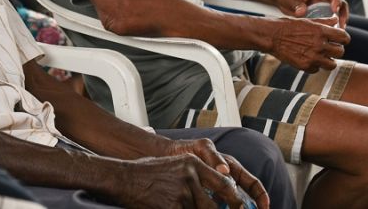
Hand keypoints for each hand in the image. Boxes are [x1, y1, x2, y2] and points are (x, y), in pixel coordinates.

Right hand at [114, 141, 267, 208]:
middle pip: (218, 205)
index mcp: (194, 163)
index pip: (225, 184)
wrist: (125, 178)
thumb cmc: (148, 172)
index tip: (243, 208)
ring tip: (190, 206)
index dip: (237, 201)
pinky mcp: (173, 207)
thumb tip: (218, 193)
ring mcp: (182, 193)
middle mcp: (191, 176)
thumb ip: (197, 176)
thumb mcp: (176, 165)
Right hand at [268, 16, 350, 71]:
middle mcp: (319, 45)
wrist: (271, 36)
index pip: (344, 38)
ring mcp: (313, 57)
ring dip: (328, 60)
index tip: (340, 40)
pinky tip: (309, 59)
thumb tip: (335, 20)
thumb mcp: (307, 20)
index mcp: (321, 31)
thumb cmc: (287, 26)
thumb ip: (324, 22)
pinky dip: (315, 65)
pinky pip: (317, 69)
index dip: (344, 39)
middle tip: (330, 48)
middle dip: (336, 49)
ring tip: (322, 56)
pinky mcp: (305, 66)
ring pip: (332, 64)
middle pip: (340, 52)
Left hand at [273, 0, 348, 26]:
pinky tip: (332, 34)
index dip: (336, 0)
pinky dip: (333, 25)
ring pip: (338, 12)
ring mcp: (323, 5)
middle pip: (340, 3)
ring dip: (341, 21)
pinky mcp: (321, 13)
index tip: (335, 10)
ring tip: (340, 31)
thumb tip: (301, 12)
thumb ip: (296, 4)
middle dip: (343, 13)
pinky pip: (330, 19)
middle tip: (342, 25)